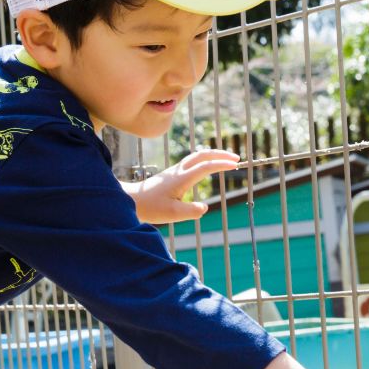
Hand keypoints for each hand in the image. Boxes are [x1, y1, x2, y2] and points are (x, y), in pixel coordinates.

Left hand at [125, 148, 239, 224]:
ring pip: (197, 155)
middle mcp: (179, 171)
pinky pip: (192, 161)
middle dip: (220, 154)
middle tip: (236, 159)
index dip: (221, 164)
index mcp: (181, 179)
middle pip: (202, 155)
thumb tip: (204, 208)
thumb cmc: (151, 208)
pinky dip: (204, 159)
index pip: (205, 167)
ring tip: (226, 160)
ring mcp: (175, 171)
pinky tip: (208, 165)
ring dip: (213, 155)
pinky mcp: (173, 174)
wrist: (132, 200)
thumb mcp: (172, 214)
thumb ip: (191, 212)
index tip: (235, 165)